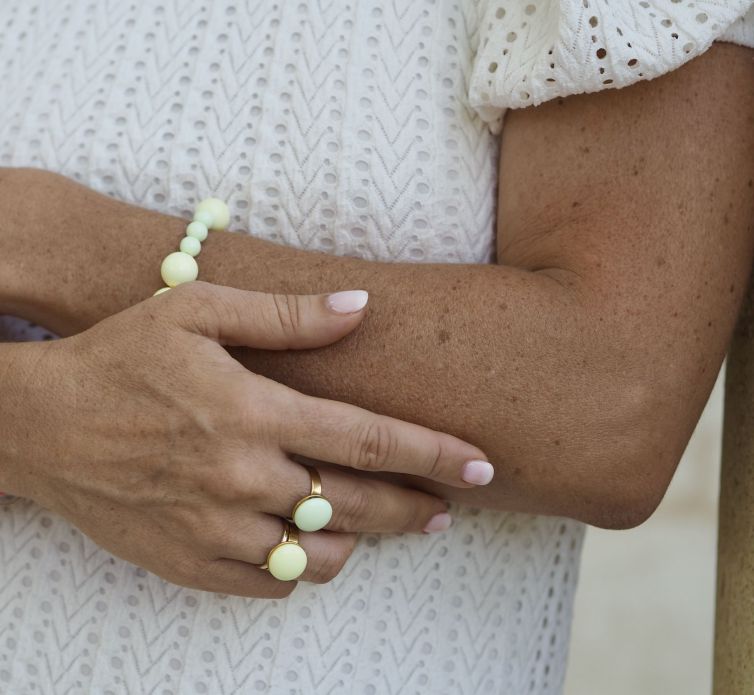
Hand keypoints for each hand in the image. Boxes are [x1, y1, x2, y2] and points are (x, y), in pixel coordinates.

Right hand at [3, 282, 489, 597]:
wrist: (40, 424)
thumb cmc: (121, 356)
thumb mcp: (198, 312)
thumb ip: (287, 315)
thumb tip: (361, 308)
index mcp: (254, 411)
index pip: (369, 439)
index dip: (435, 453)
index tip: (482, 467)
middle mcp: (242, 476)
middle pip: (359, 503)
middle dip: (417, 508)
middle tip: (447, 508)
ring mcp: (215, 528)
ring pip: (320, 553)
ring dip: (360, 539)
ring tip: (374, 521)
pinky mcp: (189, 562)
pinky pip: (271, 583)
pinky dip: (304, 567)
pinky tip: (311, 543)